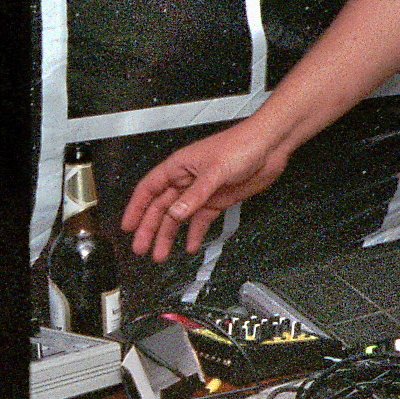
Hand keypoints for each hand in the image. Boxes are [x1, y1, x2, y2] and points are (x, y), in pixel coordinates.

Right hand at [120, 120, 288, 260]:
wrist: (271, 146)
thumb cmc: (243, 144)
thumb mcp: (215, 171)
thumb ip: (195, 195)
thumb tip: (175, 214)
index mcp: (179, 166)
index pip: (148, 189)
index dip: (136, 208)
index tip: (128, 227)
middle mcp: (188, 179)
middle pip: (161, 207)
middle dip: (150, 228)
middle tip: (141, 248)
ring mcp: (203, 191)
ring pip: (179, 216)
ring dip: (170, 235)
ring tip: (161, 254)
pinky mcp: (218, 199)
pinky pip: (201, 219)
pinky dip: (195, 233)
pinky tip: (190, 245)